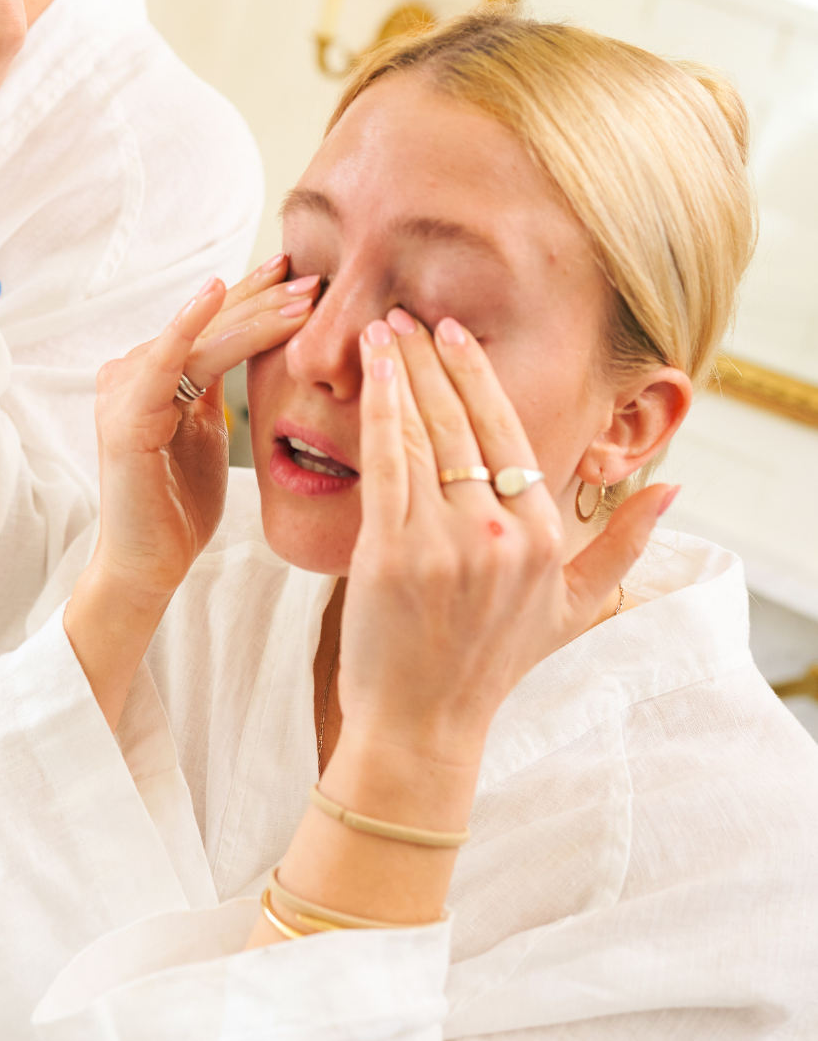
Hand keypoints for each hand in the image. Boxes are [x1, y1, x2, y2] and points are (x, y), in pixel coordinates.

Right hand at [64, 256, 317, 725]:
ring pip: (200, 337)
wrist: (148, 564)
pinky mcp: (125, 414)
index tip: (299, 274)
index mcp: (152, 374)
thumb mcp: (204, 433)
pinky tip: (216, 293)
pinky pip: (164, 359)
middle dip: (263, 299)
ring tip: (302, 299)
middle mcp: (131, 371)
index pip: (212, 325)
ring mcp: (123, 389)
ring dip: (253, 315)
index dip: (254, 298)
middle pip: (207, 322)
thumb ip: (212, 390)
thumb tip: (252, 349)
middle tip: (313, 278)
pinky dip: (190, 324)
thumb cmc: (178, 506)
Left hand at [335, 311, 672, 769]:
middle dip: (429, 359)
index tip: (452, 332)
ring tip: (379, 332)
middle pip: (462, 422)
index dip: (477, 375)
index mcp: (541, 536)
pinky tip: (367, 376)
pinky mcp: (390, 553)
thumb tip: (674, 492)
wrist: (423, 725)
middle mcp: (499, 533)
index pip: (508, 431)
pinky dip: (376, 413)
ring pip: (421, 435)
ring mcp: (444, 542)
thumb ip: (623, 548)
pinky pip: (384, 465)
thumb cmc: (490, 663)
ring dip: (398, 373)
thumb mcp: (572, 609)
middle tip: (405, 314)